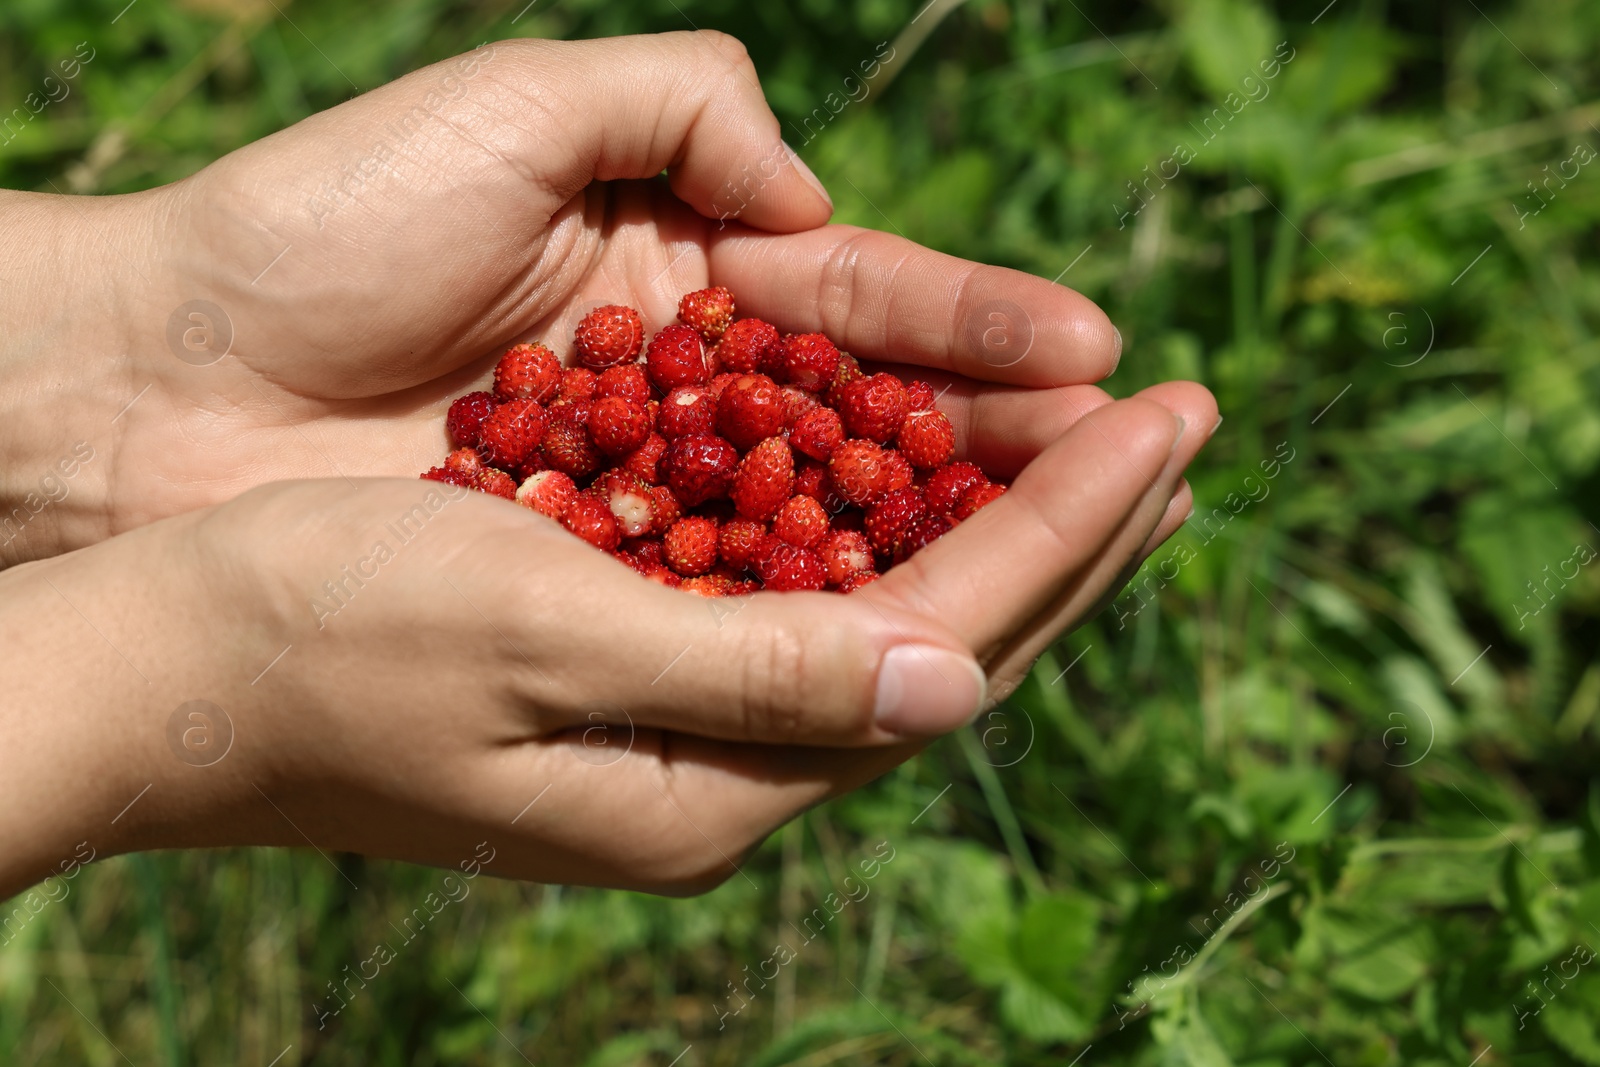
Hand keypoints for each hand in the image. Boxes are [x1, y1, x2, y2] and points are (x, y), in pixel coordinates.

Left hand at [0, 31, 1206, 567]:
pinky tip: (948, 618)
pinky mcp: (603, 589)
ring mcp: (657, 502)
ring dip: (966, 532)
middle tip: (1156, 456)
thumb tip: (819, 199)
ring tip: (1098, 532)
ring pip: (842, 526)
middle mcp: (695, 398)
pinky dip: (844, 608)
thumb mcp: (519, 109)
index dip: (986, 336)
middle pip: (885, 428)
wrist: (168, 380)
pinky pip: (750, 604)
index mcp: (688, 274)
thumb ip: (689, 111)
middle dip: (1016, 443)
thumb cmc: (327, 225)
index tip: (1099, 360)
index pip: (872, 309)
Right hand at [0, 421, 1204, 899]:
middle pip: (949, 634)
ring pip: (894, 609)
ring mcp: (684, 723)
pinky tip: (934, 471)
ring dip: (1001, 518)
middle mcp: (723, 768)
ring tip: (1100, 442)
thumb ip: (760, 671)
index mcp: (715, 779)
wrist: (171, 660)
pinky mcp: (640, 668)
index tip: (1167, 419)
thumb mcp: (542, 637)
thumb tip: (957, 675)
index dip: (1067, 525)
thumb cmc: (325, 630)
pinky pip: (815, 593)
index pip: (947, 636)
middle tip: (1184, 422)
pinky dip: (894, 520)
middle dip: (1075, 524)